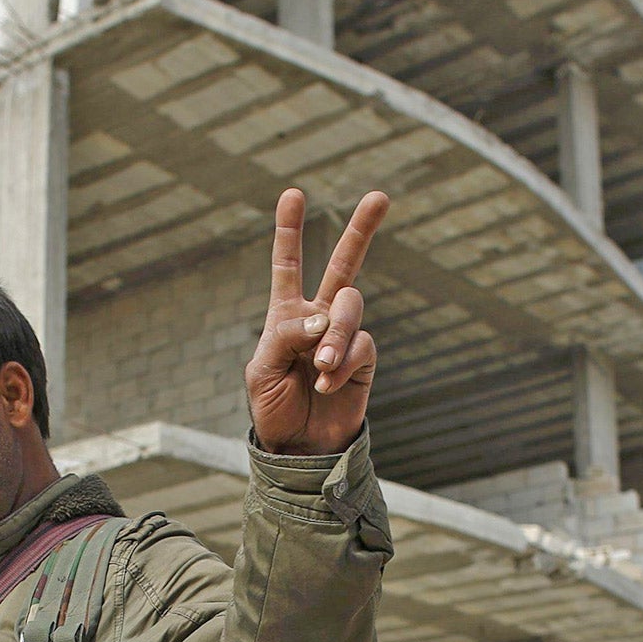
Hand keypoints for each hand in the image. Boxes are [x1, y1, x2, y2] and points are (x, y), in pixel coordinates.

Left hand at [246, 187, 390, 454]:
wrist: (300, 448)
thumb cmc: (274, 408)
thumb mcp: (262, 370)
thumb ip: (286, 336)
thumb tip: (323, 318)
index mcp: (287, 315)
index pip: (288, 266)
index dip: (289, 231)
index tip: (293, 194)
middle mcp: (320, 318)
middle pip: (344, 265)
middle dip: (361, 230)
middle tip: (380, 196)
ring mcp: (345, 337)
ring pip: (350, 307)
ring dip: (335, 334)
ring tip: (320, 366)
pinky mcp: (364, 359)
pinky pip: (361, 344)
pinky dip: (342, 362)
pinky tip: (327, 383)